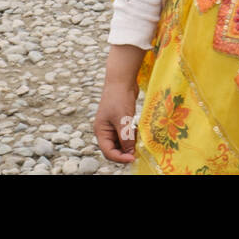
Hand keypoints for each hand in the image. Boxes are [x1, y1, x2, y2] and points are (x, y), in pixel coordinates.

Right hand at [94, 44, 144, 163]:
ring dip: (129, 144)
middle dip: (125, 152)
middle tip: (137, 152)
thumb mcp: (123, 120)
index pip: (108, 152)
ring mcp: (113, 125)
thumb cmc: (119, 98)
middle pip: (114, 148)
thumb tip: (130, 153)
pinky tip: (138, 131)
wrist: (122, 79)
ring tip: (138, 140)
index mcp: (101, 131)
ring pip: (121, 142)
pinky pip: (126, 133)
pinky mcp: (121, 120)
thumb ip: (126, 138)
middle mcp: (105, 130)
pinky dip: (132, 135)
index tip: (133, 159)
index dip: (120, 158)